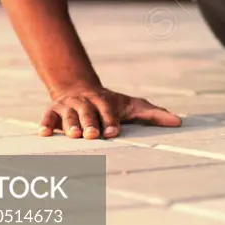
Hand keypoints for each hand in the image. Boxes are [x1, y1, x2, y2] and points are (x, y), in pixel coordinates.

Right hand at [39, 85, 181, 137]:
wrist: (79, 89)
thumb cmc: (111, 105)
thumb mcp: (133, 106)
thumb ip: (154, 114)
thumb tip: (180, 122)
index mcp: (105, 101)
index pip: (109, 112)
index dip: (111, 121)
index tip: (114, 133)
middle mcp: (86, 102)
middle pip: (88, 113)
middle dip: (90, 123)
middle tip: (93, 136)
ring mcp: (68, 106)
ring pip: (68, 116)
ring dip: (70, 125)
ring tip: (73, 136)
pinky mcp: (53, 111)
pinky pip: (47, 118)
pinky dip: (45, 125)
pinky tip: (44, 134)